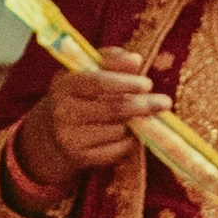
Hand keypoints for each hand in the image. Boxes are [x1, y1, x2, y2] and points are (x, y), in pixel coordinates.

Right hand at [38, 49, 165, 180]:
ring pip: (117, 130)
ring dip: (133, 124)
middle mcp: (63, 112)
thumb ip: (111, 60)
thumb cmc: (80, 95)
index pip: (97, 82)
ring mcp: (70, 137)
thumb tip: (135, 59)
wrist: (52, 132)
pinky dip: (129, 142)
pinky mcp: (81, 158)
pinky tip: (127, 135)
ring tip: (134, 118)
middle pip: (113, 109)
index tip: (148, 84)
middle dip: (143, 105)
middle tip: (165, 102)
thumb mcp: (88, 71)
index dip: (125, 82)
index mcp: (64, 85)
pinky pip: (117, 150)